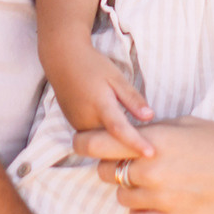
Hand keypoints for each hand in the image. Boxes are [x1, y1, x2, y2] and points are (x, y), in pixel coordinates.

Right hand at [47, 42, 155, 156]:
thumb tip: (150, 117)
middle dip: (130, 146)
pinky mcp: (74, 126)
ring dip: (117, 141)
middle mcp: (86, 120)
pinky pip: (94, 137)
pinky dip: (107, 135)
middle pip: (112, 141)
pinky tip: (117, 129)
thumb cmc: (93, 65)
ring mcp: (78, 125)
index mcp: (100, 105)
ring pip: (102, 142)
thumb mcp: (117, 77)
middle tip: (150, 142)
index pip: (119, 130)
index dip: (135, 143)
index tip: (151, 154)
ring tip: (136, 136)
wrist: (62, 60)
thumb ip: (132, 98)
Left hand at [74, 118, 213, 213]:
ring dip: (130, 190)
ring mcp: (161, 200)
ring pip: (121, 198)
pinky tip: (160, 201)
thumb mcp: (187, 124)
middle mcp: (152, 171)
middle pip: (106, 172)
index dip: (82, 142)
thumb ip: (153, 131)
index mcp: (154, 141)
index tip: (80, 142)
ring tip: (154, 181)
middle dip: (113, 165)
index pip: (98, 143)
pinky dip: (143, 212)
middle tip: (130, 161)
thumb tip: (128, 135)